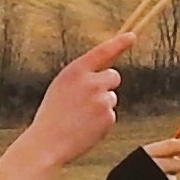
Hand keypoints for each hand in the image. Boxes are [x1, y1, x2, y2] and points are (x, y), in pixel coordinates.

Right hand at [0, 30, 132, 179]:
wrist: (47, 143)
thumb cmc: (53, 115)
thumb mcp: (62, 87)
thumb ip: (82, 77)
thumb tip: (106, 74)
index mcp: (75, 71)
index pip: (102, 51)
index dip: (119, 43)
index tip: (131, 36)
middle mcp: (91, 82)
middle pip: (114, 76)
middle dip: (107, 85)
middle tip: (88, 100)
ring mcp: (102, 100)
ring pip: (111, 98)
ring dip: (101, 106)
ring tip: (81, 118)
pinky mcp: (108, 117)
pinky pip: (111, 115)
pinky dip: (102, 122)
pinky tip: (86, 128)